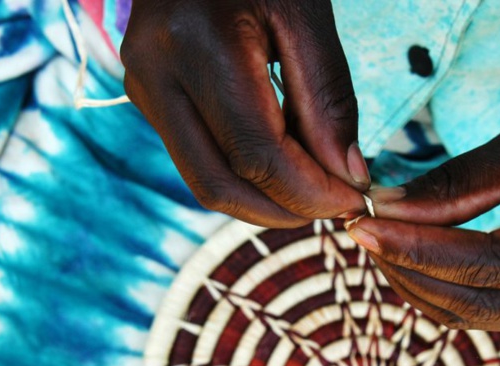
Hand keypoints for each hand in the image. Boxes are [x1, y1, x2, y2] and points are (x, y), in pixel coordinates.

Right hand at [120, 0, 368, 225]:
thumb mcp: (305, 14)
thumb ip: (328, 98)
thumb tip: (348, 177)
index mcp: (198, 45)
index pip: (256, 154)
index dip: (309, 192)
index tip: (355, 200)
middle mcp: (156, 75)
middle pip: (221, 185)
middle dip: (287, 210)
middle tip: (338, 207)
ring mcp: (144, 91)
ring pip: (205, 184)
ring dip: (266, 203)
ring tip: (317, 191)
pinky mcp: (149, 100)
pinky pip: (200, 161)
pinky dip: (248, 179)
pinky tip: (286, 167)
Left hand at [346, 90, 499, 330]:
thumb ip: (455, 187)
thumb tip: (384, 213)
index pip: (488, 264)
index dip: (419, 250)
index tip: (363, 226)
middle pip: (480, 303)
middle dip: (412, 271)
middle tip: (362, 233)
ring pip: (477, 317)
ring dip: (421, 286)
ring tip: (379, 242)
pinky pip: (488, 310)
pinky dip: (443, 288)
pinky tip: (409, 258)